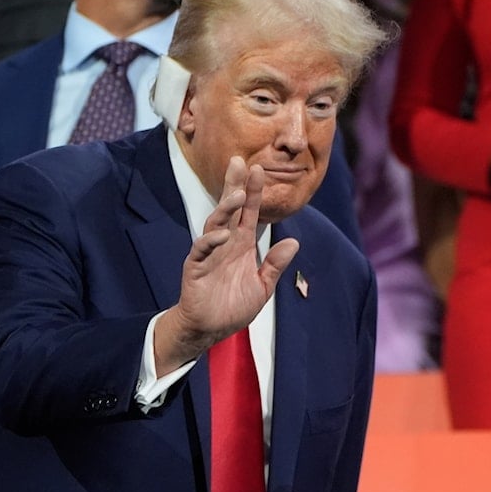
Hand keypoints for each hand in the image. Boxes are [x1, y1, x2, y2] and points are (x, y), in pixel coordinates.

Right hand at [154, 157, 298, 374]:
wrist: (210, 329)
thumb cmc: (233, 307)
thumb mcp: (262, 286)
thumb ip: (274, 265)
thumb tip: (294, 243)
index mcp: (242, 245)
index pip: (249, 213)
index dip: (253, 192)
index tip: (259, 169)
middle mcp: (225, 243)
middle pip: (229, 208)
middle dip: (234, 185)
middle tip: (239, 162)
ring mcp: (209, 253)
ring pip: (215, 223)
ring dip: (226, 208)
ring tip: (237, 194)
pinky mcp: (196, 267)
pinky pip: (202, 249)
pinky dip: (211, 240)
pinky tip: (223, 234)